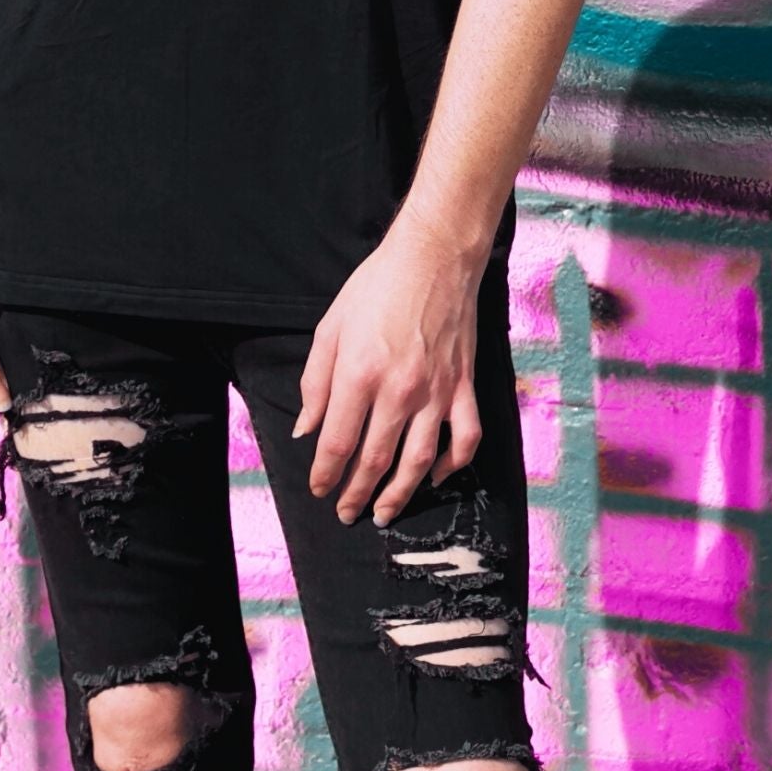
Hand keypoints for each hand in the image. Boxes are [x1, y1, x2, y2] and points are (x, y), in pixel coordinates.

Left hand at [298, 220, 483, 524]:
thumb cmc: (377, 287)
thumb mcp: (331, 328)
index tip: (319, 489)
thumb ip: (315, 383)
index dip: (325, 474)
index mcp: (359, 375)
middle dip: (356, 494)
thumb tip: (306, 429)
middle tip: (346, 513)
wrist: (435, 257)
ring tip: (385, 513)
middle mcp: (399, 391)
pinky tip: (438, 476)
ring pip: (419, 461)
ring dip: (400, 494)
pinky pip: (465, 437)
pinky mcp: (464, 385)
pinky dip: (454, 464)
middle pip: (375, 460)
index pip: (338, 443)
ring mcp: (437, 391)